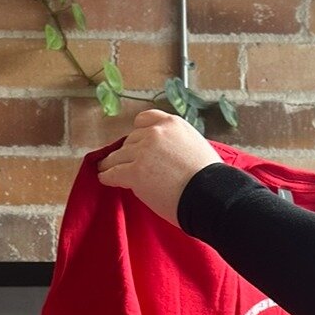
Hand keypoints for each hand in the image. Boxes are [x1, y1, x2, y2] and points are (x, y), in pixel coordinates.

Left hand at [97, 109, 221, 226]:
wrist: (209, 195)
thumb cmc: (210, 179)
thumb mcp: (196, 147)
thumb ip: (178, 144)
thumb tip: (168, 156)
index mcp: (172, 123)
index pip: (146, 120)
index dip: (139, 132)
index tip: (136, 141)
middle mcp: (155, 133)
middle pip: (131, 140)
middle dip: (128, 151)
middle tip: (123, 162)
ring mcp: (142, 152)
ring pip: (118, 156)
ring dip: (112, 163)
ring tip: (105, 169)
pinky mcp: (134, 173)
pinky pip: (113, 173)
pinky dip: (107, 176)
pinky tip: (104, 179)